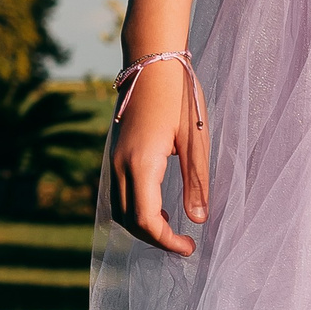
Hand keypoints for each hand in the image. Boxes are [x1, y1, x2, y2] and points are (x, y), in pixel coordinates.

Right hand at [107, 56, 208, 255]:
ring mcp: (112, 158)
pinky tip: (161, 205)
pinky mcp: (114, 152)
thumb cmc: (180, 97)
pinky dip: (136, 208)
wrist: (152, 61)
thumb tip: (198, 220)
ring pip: (119, 207)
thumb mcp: (196, 142)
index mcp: (141, 164)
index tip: (191, 248)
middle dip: (154, 238)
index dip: (166, 242)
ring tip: (174, 227)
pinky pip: (119, 191)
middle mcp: (119, 164)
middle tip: (184, 244)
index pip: (146, 220)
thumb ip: (196, 183)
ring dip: (143, 224)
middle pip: (128, 220)